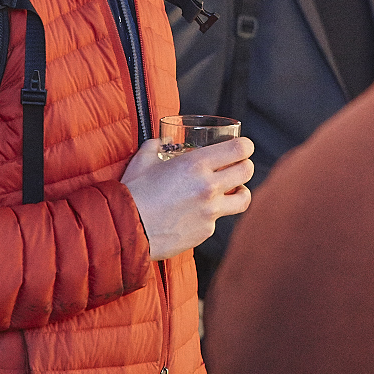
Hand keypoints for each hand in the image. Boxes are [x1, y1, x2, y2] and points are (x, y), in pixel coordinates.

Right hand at [121, 137, 253, 260]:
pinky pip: (218, 220)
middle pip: (247, 171)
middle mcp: (208, 186)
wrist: (126, 229)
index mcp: (195, 164)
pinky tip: (198, 213)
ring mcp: (210, 211)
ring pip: (244, 198)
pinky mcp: (206, 231)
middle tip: (238, 166)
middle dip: (245, 166)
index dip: (245, 146)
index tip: (243, 147)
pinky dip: (212, 215)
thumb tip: (161, 141)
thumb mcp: (143, 160)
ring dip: (240, 192)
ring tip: (232, 190)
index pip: (239, 149)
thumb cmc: (133, 193)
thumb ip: (155, 146)